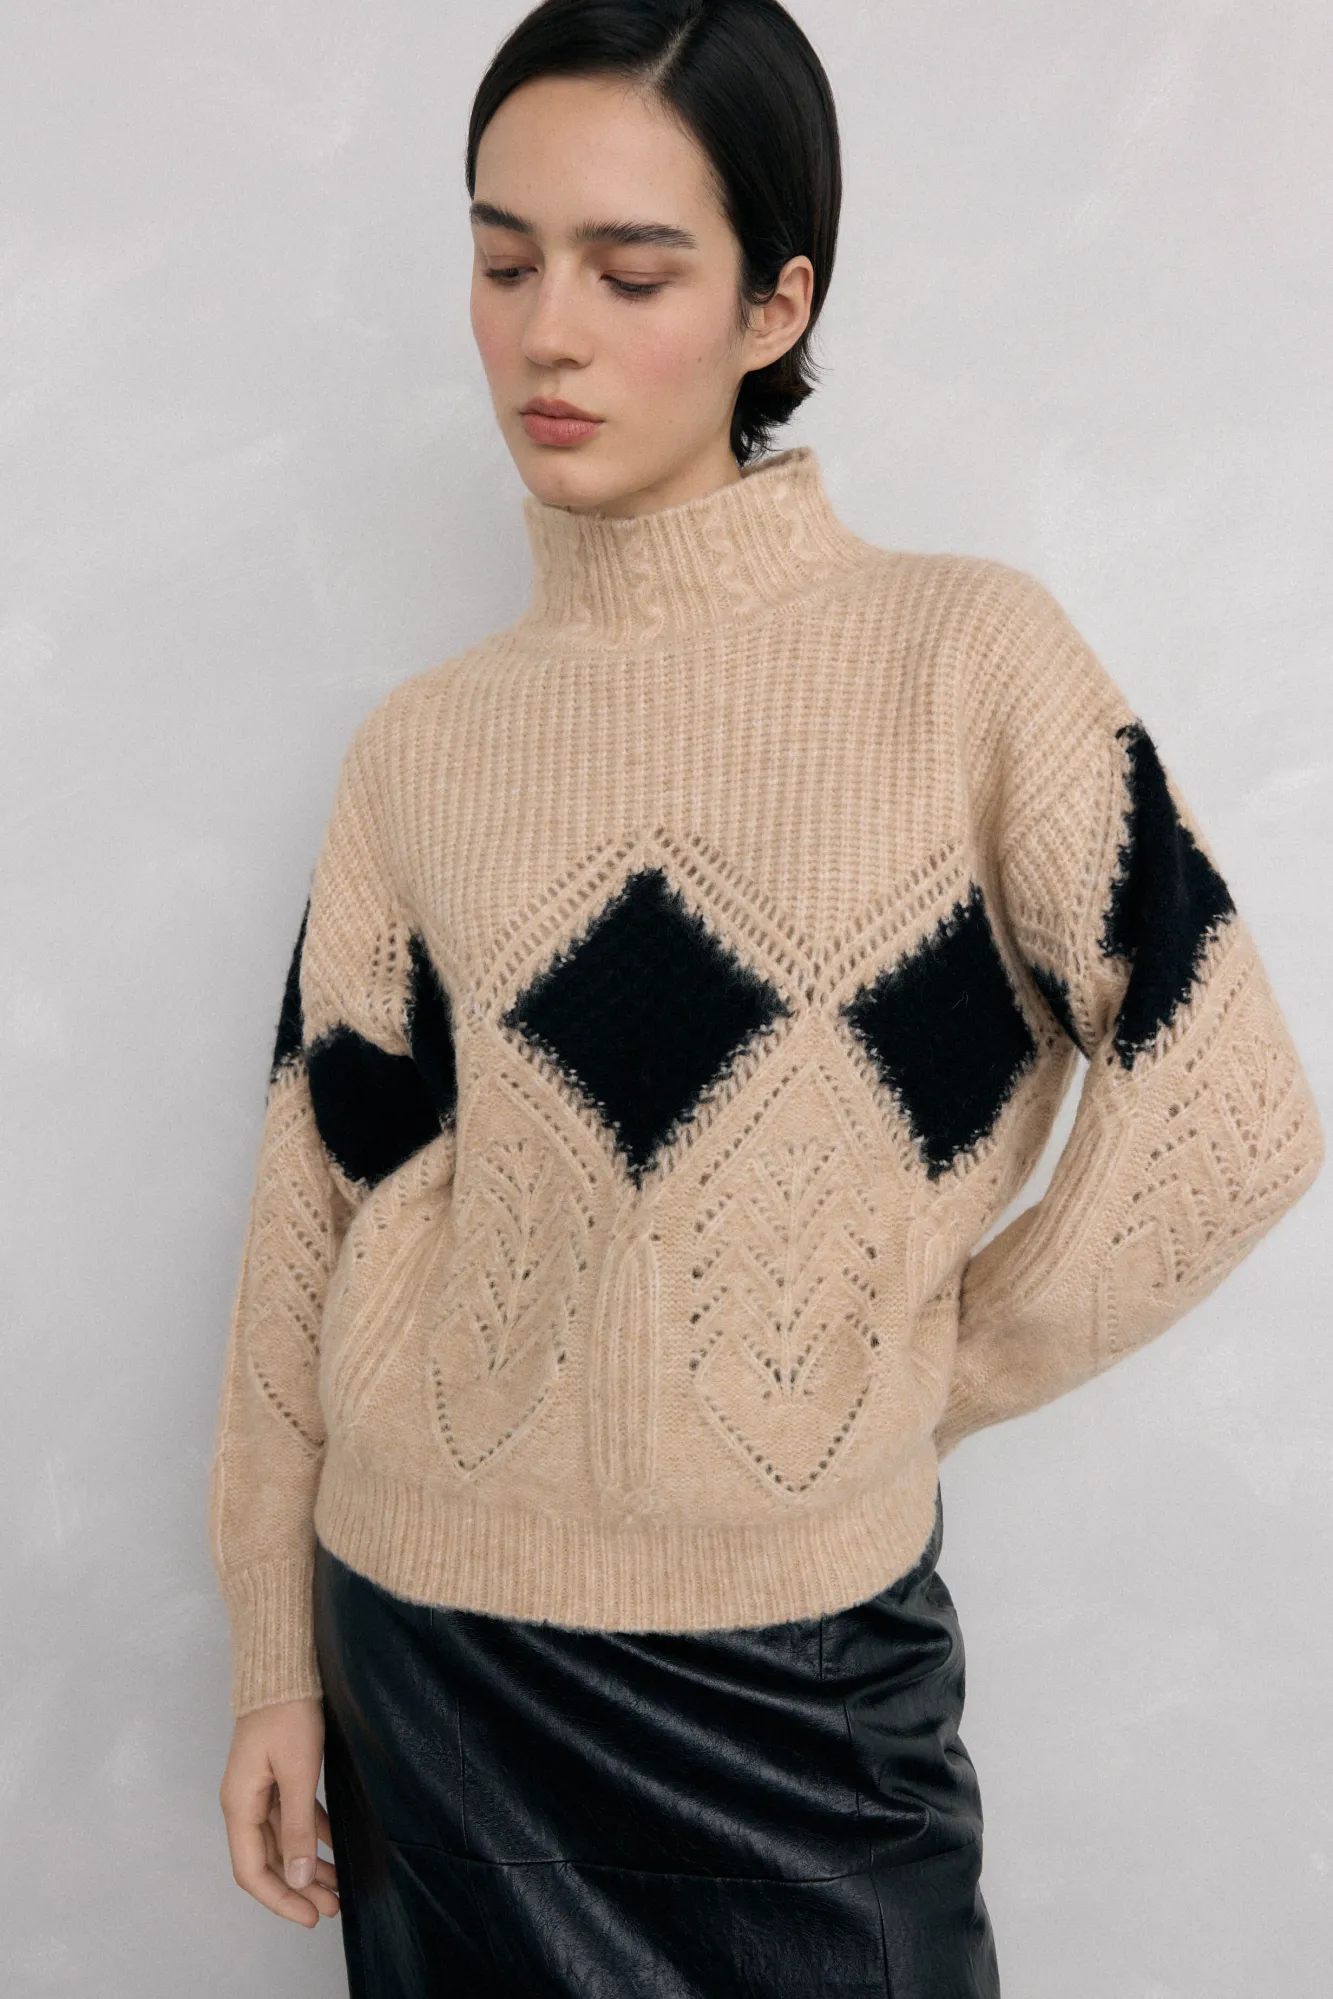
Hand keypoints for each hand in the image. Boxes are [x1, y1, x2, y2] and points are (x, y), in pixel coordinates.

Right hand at [219, 1694, 340, 1926]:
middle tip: (332, 1908)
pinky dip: (312, 1836)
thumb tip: (298, 1877)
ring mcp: (261, 1791)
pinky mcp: (278, 1778)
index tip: (310, 1916)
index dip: (280, 1899)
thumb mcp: (297, 1773)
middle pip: (269, 1861)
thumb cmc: (286, 1714)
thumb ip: (298, 1827)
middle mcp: (245, 1804)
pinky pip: (293, 1818)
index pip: (252, 1871)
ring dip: (307, 1866)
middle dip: (298, 1889)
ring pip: (284, 1842)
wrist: (284, 1668)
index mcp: (240, 1806)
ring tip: (337, 1888)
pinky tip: (335, 1848)